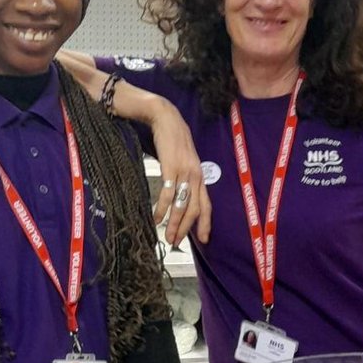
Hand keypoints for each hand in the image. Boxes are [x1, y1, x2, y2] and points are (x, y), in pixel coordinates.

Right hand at [149, 100, 210, 247]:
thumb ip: (185, 179)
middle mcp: (196, 176)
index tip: (204, 240)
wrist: (166, 119)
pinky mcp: (171, 167)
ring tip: (166, 236)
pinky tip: (156, 218)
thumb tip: (180, 198)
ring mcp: (184, 172)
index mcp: (200, 177)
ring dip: (174, 223)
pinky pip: (168, 193)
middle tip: (176, 243)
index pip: (206, 205)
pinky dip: (162, 208)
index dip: (205, 223)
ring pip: (181, 204)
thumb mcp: (184, 161)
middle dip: (185, 228)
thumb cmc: (173, 142)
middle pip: (194, 209)